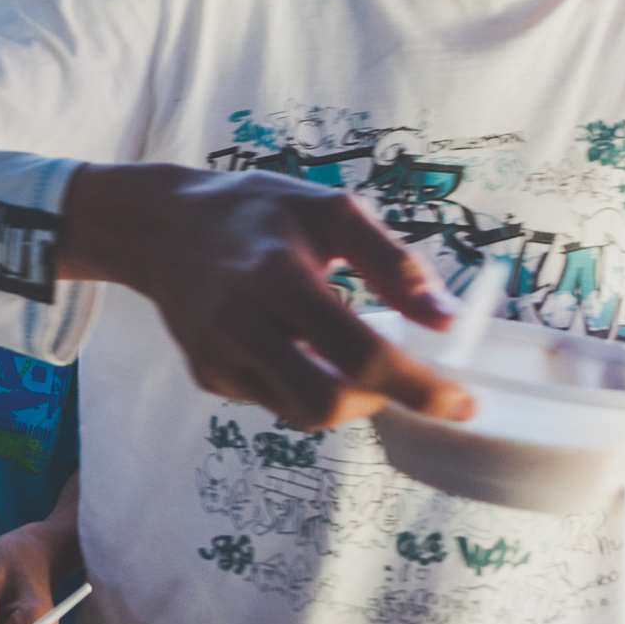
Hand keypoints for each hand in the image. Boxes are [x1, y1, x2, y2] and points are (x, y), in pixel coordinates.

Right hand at [60, 163, 466, 429]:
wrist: (162, 226)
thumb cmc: (257, 212)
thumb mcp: (329, 211)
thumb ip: (392, 262)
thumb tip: (444, 320)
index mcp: (276, 275)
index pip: (358, 352)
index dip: (417, 386)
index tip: (462, 403)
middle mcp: (238, 323)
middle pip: (324, 404)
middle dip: (379, 404)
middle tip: (406, 383)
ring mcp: (216, 356)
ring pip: (299, 412)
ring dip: (343, 396)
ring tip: (350, 355)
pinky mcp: (205, 375)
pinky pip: (272, 400)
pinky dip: (302, 384)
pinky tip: (296, 344)